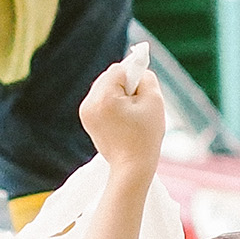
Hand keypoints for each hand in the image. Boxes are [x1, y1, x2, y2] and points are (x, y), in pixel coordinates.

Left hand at [79, 63, 165, 179]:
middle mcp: (89, 102)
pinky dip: (112, 104)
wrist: (131, 168)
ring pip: (104, 87)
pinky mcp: (86, 119)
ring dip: (119, 94)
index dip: (135, 77)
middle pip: (109, 77)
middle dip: (125, 86)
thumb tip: (138, 71)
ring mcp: (85, 112)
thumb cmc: (146, 137)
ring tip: (130, 115)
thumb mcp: (154, 102)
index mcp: (104, 98)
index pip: (119, 70)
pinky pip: (100, 100)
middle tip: (137, 106)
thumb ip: (147, 78)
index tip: (142, 92)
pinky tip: (122, 120)